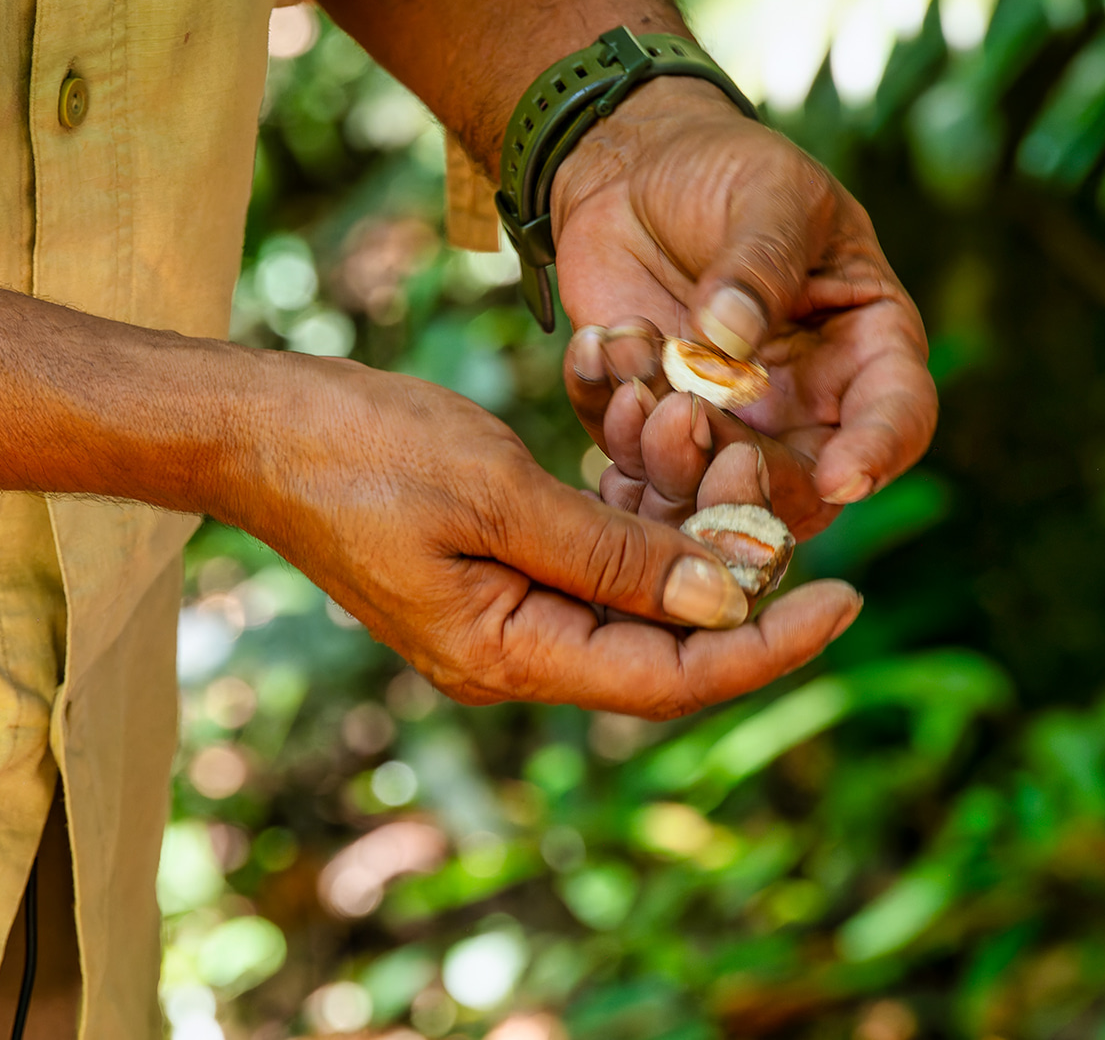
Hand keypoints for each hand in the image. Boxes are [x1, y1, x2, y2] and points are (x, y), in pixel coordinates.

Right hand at [228, 352, 860, 718]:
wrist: (257, 426)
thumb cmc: (358, 450)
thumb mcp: (495, 491)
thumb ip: (611, 554)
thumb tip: (721, 598)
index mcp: (506, 656)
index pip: (670, 678)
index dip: (767, 645)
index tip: (847, 595)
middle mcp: (512, 654)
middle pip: (662, 645)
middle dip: (732, 573)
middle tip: (769, 482)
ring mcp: (502, 614)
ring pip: (633, 596)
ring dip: (684, 532)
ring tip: (722, 451)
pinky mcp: (494, 569)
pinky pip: (592, 559)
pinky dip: (635, 513)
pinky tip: (660, 454)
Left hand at [551, 77, 937, 524]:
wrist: (634, 168)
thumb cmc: (727, 168)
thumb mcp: (766, 193)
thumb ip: (759, 262)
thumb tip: (730, 339)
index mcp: (864, 345)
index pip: (896, 416)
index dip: (876, 454)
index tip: (839, 478)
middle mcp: (803, 403)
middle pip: (798, 487)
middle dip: (744, 478)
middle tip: (688, 424)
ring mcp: (725, 422)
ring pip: (706, 491)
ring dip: (662, 454)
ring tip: (632, 371)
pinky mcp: (650, 423)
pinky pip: (627, 457)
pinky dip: (607, 418)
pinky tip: (598, 348)